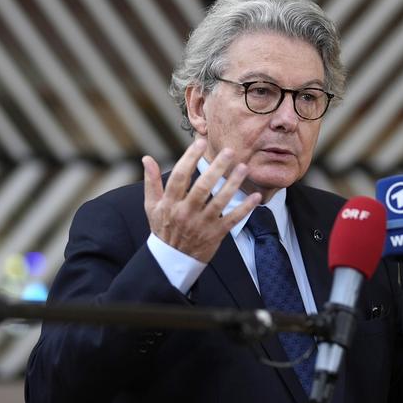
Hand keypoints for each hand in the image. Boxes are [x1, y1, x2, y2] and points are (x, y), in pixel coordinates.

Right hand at [143, 139, 261, 262]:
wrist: (172, 260)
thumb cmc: (164, 228)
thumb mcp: (152, 207)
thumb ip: (151, 182)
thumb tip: (147, 158)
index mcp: (170, 203)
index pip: (180, 176)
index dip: (190, 158)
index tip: (200, 142)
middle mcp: (186, 212)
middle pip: (202, 187)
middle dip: (216, 168)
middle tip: (229, 151)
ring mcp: (202, 224)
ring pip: (219, 201)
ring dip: (233, 184)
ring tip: (243, 168)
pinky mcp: (216, 234)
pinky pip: (232, 219)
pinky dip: (245, 208)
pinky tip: (256, 196)